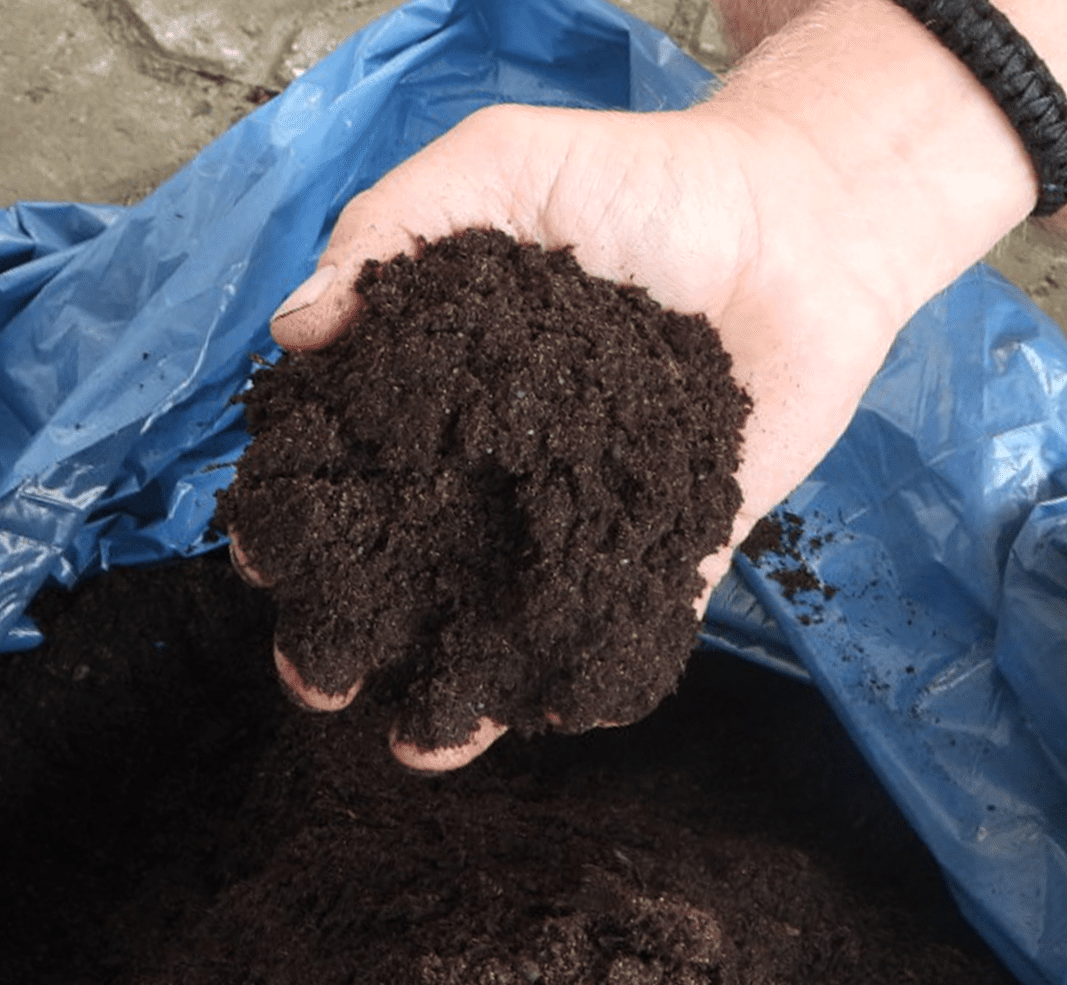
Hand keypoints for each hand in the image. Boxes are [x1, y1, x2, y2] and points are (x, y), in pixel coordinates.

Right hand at [235, 101, 934, 769]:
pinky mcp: (667, 558)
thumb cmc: (639, 176)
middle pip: (397, 574)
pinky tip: (548, 709)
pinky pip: (619, 639)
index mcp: (429, 394)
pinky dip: (584, 683)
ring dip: (451, 694)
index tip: (264, 551)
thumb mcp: (496, 167)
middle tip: (323, 669)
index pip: (338, 473)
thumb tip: (296, 328)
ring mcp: (573, 526)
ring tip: (425, 734)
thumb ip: (391, 228)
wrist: (801, 213)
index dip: (292, 517)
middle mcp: (488, 476)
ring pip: (493, 630)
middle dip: (347, 634)